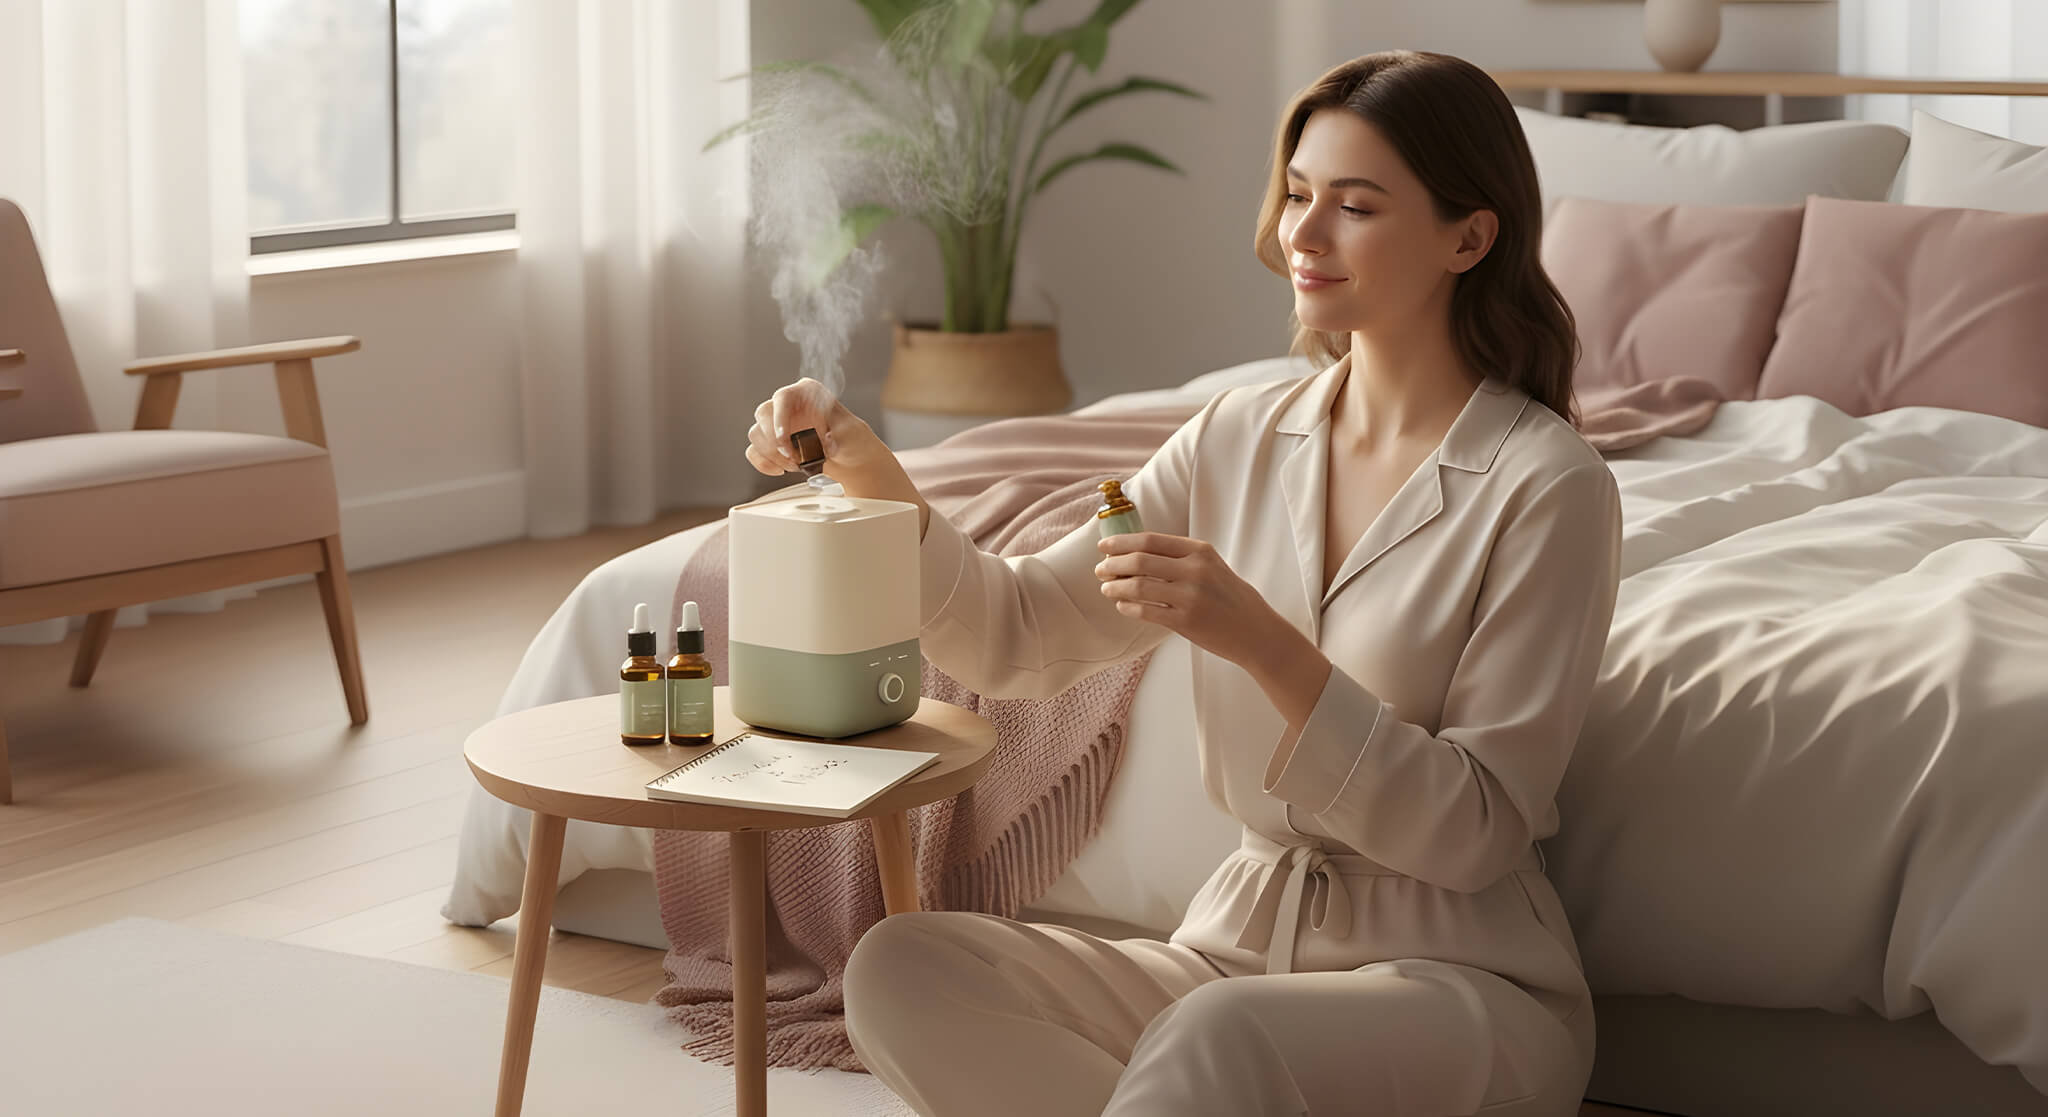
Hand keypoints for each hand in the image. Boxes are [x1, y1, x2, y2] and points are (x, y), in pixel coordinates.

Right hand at [744, 377, 890, 478]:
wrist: (848, 456)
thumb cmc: (851, 439)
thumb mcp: (852, 434)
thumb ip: (840, 434)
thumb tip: (827, 441)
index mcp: (807, 391)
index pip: (784, 397)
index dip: (780, 418)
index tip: (785, 441)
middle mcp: (788, 403)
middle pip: (763, 414)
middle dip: (775, 441)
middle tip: (794, 458)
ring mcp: (775, 421)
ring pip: (756, 433)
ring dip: (772, 454)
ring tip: (795, 465)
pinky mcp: (769, 441)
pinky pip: (754, 450)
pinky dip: (764, 463)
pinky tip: (781, 470)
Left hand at [1094, 533, 1294, 668]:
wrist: (1256, 631)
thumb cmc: (1231, 598)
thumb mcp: (1212, 566)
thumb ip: (1181, 558)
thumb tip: (1136, 554)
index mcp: (1200, 551)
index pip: (1150, 540)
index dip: (1121, 542)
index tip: (1104, 547)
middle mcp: (1195, 570)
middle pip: (1139, 561)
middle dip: (1113, 564)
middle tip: (1100, 570)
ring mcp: (1190, 596)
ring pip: (1138, 587)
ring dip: (1116, 587)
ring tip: (1106, 588)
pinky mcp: (1185, 622)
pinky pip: (1145, 611)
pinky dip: (1127, 608)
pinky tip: (1122, 606)